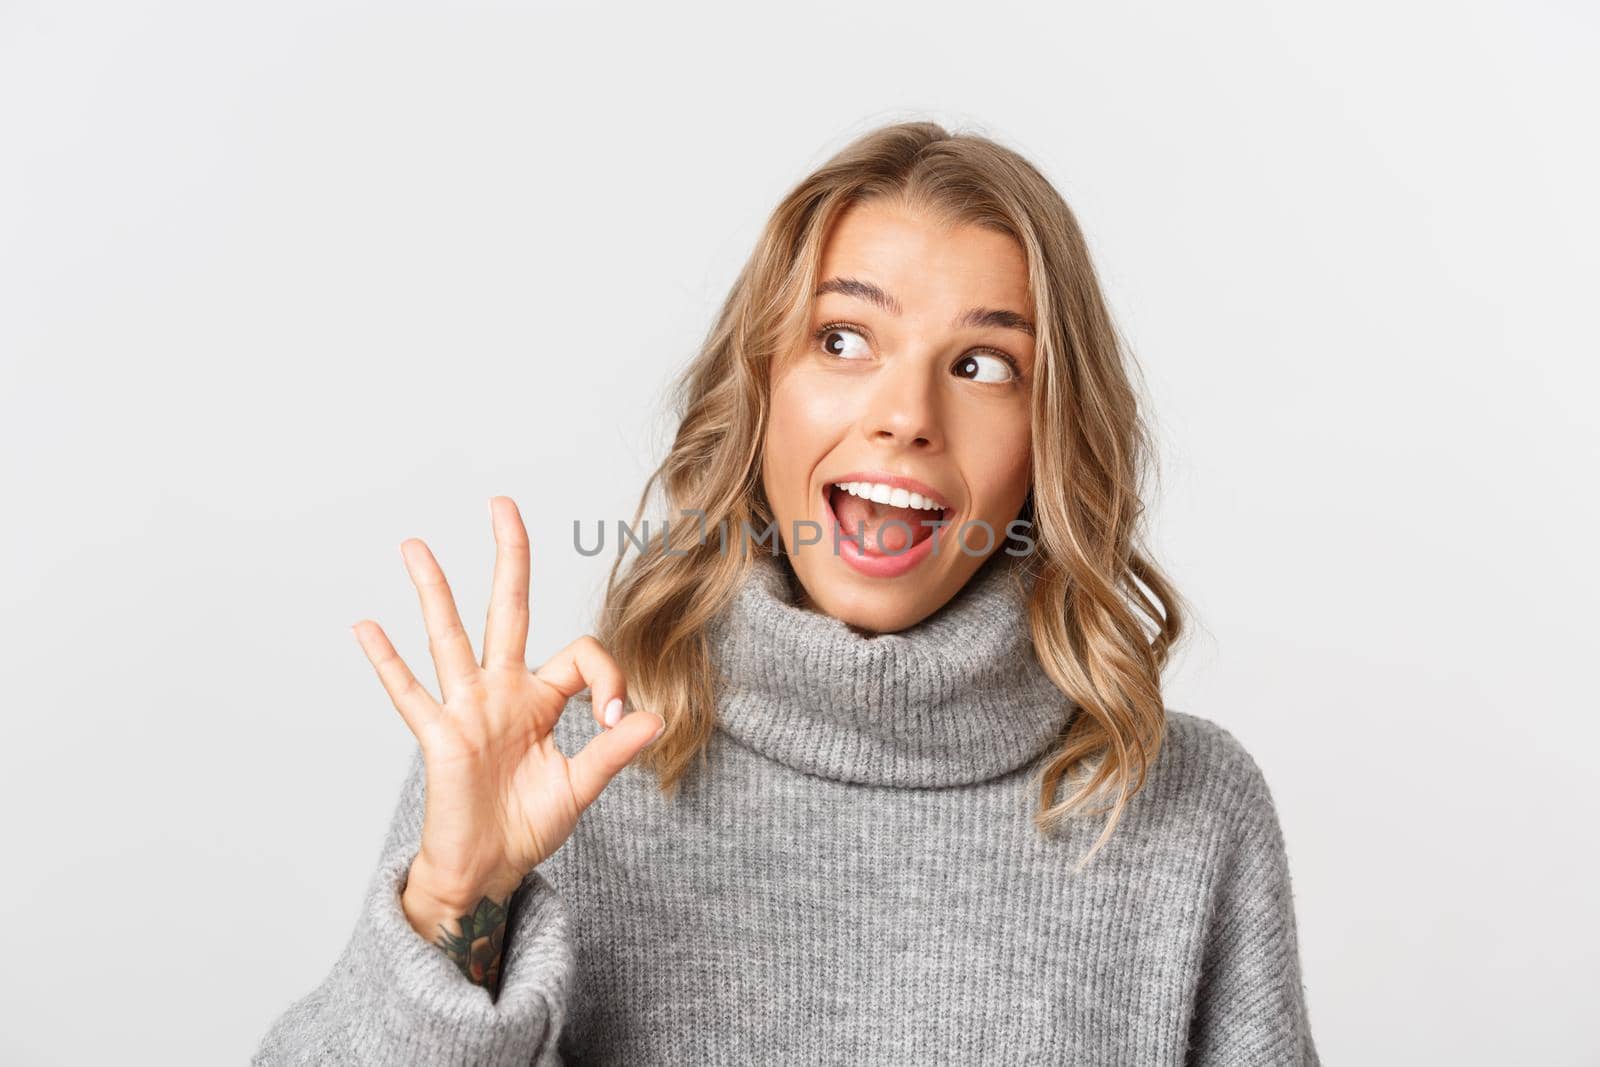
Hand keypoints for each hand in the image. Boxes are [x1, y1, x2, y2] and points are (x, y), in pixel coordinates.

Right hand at [352, 496, 663, 912]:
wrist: (486, 871)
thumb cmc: (526, 827)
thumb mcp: (581, 786)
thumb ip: (613, 750)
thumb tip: (655, 717)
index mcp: (539, 699)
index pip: (579, 655)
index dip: (608, 678)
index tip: (616, 717)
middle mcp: (501, 691)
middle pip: (507, 609)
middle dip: (508, 556)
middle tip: (502, 503)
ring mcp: (466, 710)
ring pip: (449, 637)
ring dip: (433, 590)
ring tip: (414, 544)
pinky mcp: (439, 738)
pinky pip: (411, 694)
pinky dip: (387, 662)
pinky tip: (366, 626)